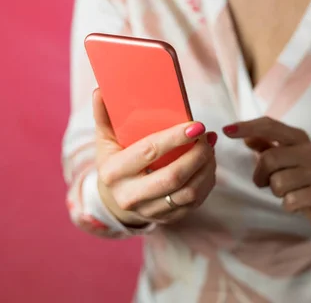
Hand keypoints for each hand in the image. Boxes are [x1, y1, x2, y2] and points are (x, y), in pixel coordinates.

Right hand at [93, 89, 217, 226]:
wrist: (115, 201)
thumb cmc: (114, 162)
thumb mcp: (105, 141)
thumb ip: (104, 116)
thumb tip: (99, 91)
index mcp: (114, 172)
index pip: (149, 152)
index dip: (175, 139)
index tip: (197, 126)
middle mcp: (130, 196)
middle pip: (173, 177)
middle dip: (197, 155)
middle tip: (207, 137)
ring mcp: (149, 211)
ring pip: (188, 193)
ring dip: (206, 168)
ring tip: (211, 148)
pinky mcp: (167, 219)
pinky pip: (194, 202)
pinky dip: (207, 181)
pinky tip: (209, 164)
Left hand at [223, 117, 310, 228]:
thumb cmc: (306, 176)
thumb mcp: (288, 157)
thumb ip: (267, 145)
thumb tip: (245, 136)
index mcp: (299, 138)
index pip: (271, 125)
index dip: (247, 127)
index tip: (226, 131)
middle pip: (269, 158)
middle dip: (261, 175)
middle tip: (267, 182)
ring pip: (278, 183)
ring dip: (277, 192)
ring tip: (289, 191)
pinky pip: (290, 201)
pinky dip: (288, 205)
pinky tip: (299, 202)